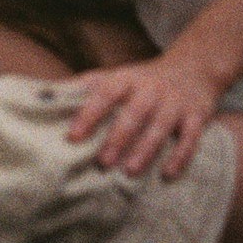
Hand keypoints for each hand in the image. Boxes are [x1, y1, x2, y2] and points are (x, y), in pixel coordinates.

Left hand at [67, 53, 227, 180]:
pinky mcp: (197, 116)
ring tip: (129, 171)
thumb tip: (44, 95)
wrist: (193, 68)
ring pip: (161, 127)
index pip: (106, 92)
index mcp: (128, 79)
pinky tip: (168, 174)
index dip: (89, 113)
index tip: (73, 135)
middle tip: (102, 162)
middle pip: (134, 113)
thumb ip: (86, 87)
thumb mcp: (116, 76)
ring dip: (145, 150)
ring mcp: (175, 103)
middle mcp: (152, 89)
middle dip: (117, 138)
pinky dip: (180, 156)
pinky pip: (191, 138)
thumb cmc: (143, 81)